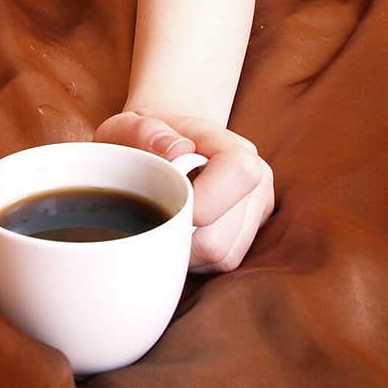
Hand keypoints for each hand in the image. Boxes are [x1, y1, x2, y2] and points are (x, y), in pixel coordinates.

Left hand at [94, 110, 273, 272]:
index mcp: (231, 145)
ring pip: (223, 257)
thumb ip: (144, 132)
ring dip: (186, 251)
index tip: (168, 205)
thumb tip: (175, 150)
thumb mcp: (128, 125)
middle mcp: (257, 176)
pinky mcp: (252, 231)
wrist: (168, 142)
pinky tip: (180, 232)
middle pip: (222, 237)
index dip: (205, 201)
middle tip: (154, 217)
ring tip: (166, 222)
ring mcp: (259, 207)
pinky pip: (223, 262)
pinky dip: (196, 257)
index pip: (239, 172)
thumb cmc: (144, 138)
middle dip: (179, 237)